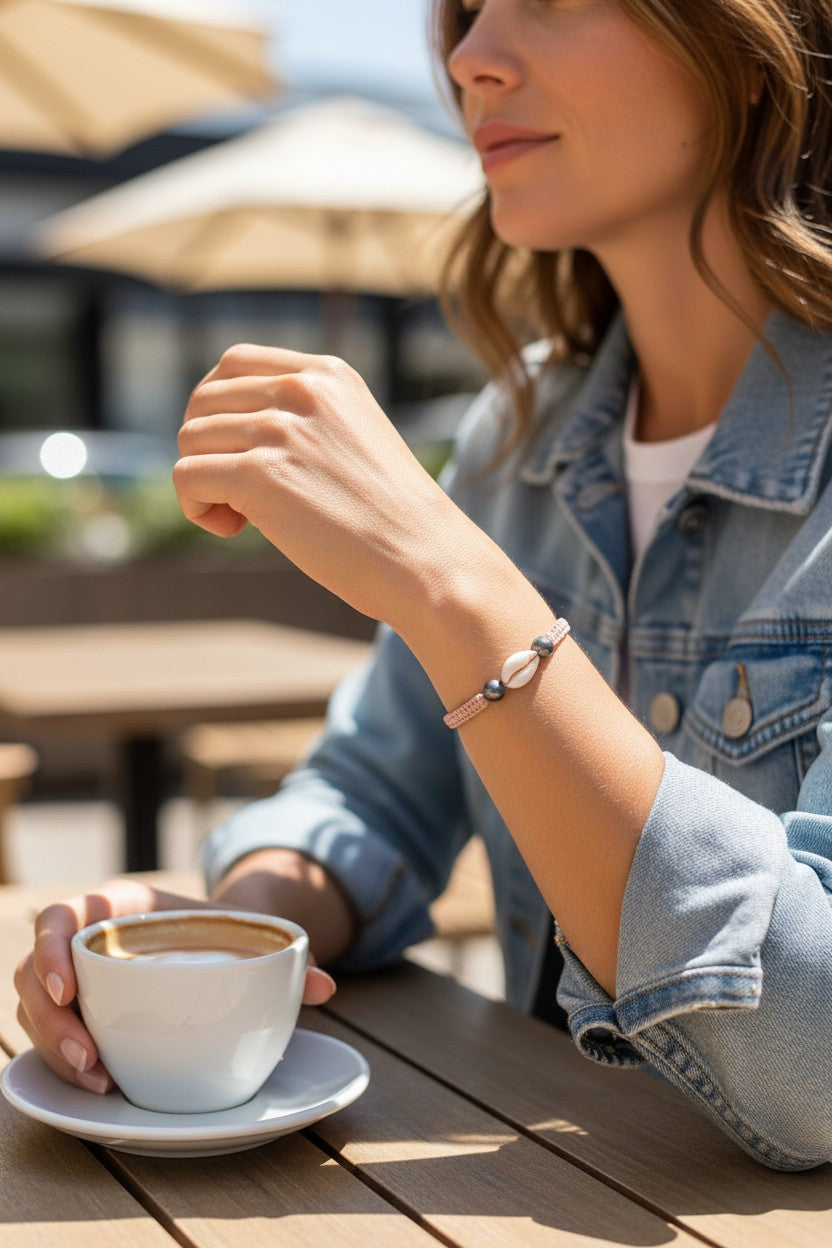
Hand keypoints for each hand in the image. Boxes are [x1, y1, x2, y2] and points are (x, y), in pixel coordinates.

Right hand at [14, 877, 335, 1093]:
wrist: (214, 942)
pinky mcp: (75, 1013)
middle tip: (89, 1058)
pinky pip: (51, 1035)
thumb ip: (282, 954)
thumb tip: (326, 985)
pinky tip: (102, 1084)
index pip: (58, 916)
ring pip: (36, 1009)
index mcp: (113, 904)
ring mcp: (72, 978)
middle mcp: (82, 939)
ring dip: (57, 1048)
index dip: (51, 947)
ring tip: (99, 1079)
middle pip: (35, 972)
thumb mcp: (245, 931)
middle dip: (52, 1020)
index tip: (68, 989)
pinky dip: (68, 1061)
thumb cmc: (220, 931)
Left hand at [173, 345, 462, 627]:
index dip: (218, 410)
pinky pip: (187, 477)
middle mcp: (303, 390)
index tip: (239, 454)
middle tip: (238, 493)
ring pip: (190, 439)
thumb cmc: (391, 519)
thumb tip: (224, 434)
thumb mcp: (354, 440)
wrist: (426, 560)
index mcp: (328, 374)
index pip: (234, 363)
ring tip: (242, 517)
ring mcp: (281, 429)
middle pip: (203, 400)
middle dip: (207, 449)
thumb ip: (304, 421)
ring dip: (202, 482)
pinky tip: (234, 529)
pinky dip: (197, 508)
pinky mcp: (261, 475)